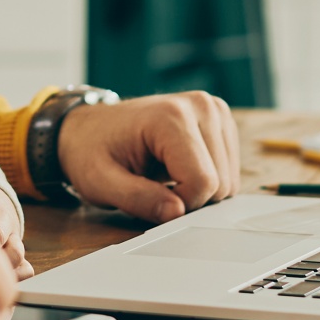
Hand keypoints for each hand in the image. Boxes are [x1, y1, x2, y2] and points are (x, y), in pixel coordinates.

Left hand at [56, 91, 237, 222]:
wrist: (89, 127)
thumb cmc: (92, 152)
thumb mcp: (101, 182)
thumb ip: (137, 199)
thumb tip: (177, 213)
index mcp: (171, 116)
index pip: (203, 182)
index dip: (179, 204)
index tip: (149, 194)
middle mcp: (201, 107)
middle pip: (221, 183)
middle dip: (189, 197)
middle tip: (155, 185)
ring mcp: (214, 110)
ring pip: (229, 180)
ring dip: (198, 189)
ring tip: (165, 173)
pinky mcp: (221, 120)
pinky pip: (229, 171)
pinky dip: (205, 178)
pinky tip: (178, 166)